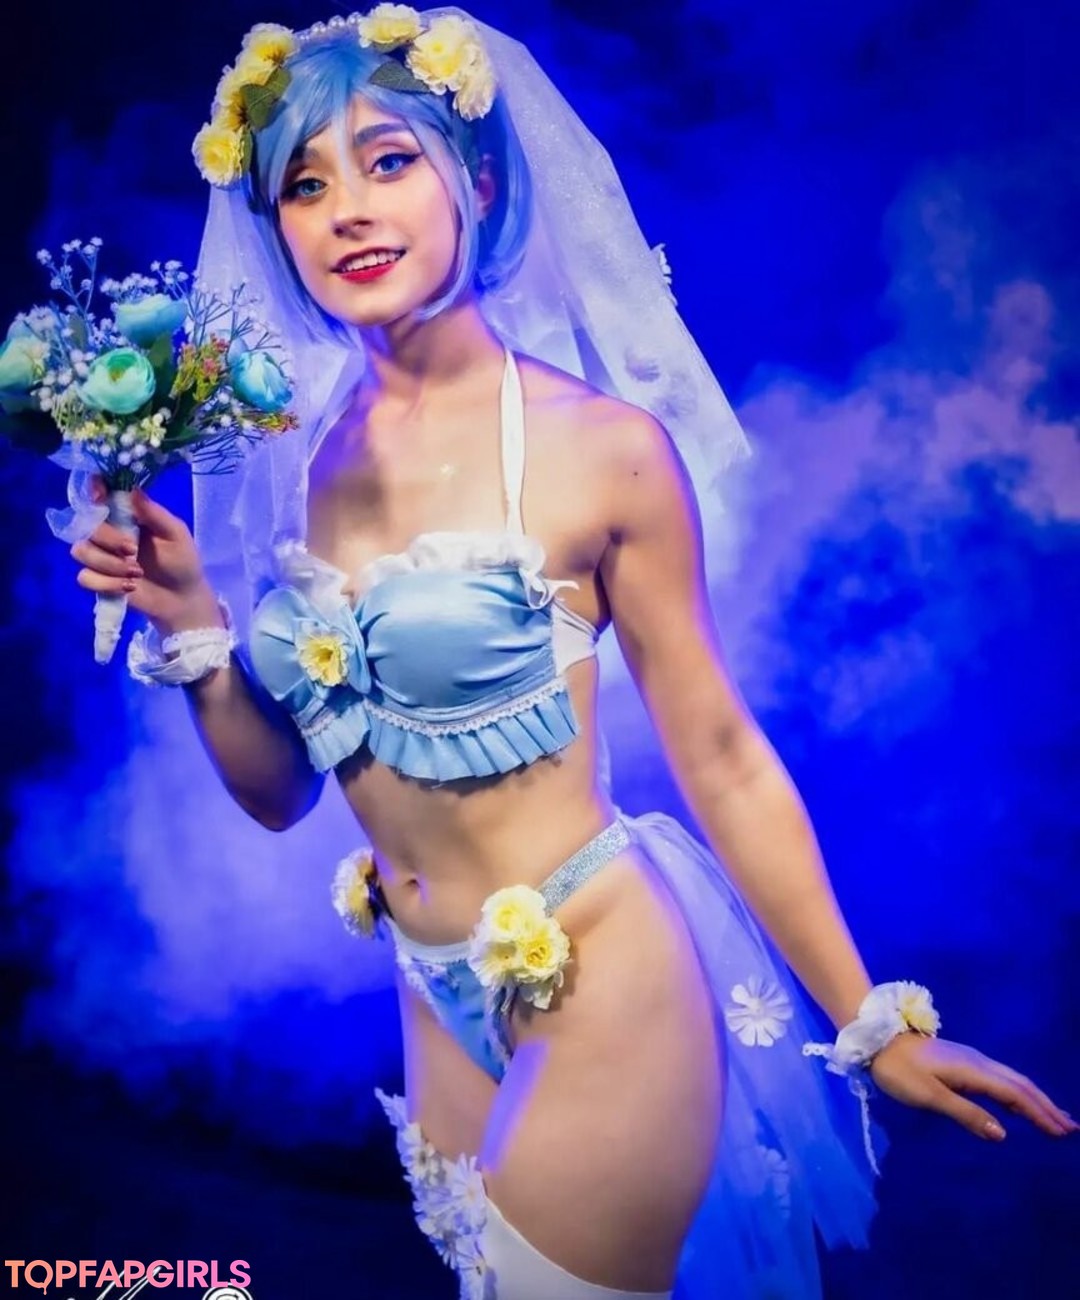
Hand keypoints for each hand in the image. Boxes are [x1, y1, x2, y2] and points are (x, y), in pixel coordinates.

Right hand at [70, 479, 222, 636]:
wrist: (182, 599)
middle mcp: (108, 532)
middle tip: (133, 550)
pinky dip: (107, 584)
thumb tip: (133, 489)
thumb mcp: (175, 534)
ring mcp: (100, 556)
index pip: (100, 495)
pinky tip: (129, 587)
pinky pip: (85, 578)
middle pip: (87, 526)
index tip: (99, 497)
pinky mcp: (98, 580)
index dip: (94, 491)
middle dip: (109, 539)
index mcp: (127, 515)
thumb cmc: (182, 561)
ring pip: (81, 551)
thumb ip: (154, 513)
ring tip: (136, 573)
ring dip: (108, 564)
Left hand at [869, 1031, 1077, 1140]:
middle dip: (1046, 1106)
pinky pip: (1000, 1078)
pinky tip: (1019, 1102)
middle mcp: (978, 1062)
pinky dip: (1017, 1092)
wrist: (878, 1040)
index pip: (1015, 1094)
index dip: (1040, 1113)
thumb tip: (1003, 1134)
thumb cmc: (899, 1071)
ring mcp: (971, 1060)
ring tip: (1055, 1116)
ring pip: (1012, 1079)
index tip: (1062, 1132)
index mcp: (973, 1070)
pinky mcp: (963, 1062)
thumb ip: (965, 1113)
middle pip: (1020, 1084)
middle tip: (1070, 1127)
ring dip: (1035, 1098)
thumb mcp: (929, 1096)